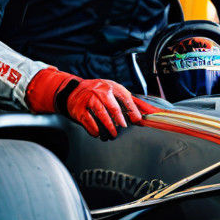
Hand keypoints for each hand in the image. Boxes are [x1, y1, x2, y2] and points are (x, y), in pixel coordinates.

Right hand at [27, 66, 143, 138]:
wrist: (73, 90)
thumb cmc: (97, 92)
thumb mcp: (112, 90)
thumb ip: (128, 100)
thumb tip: (146, 112)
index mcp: (111, 86)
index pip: (124, 97)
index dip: (132, 109)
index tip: (137, 119)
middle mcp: (100, 91)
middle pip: (112, 105)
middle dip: (119, 117)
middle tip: (123, 126)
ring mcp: (89, 99)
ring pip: (100, 113)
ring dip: (108, 125)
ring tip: (113, 133)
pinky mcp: (79, 109)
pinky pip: (88, 120)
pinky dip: (93, 128)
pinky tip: (97, 133)